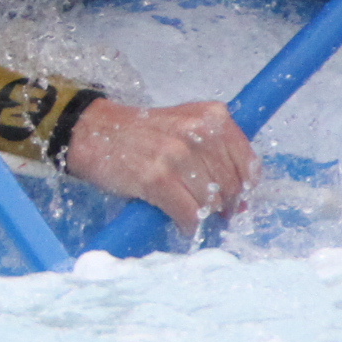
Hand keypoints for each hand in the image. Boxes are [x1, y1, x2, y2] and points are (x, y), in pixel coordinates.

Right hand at [56, 99, 253, 232]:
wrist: (92, 132)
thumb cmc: (140, 132)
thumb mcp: (185, 126)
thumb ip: (216, 154)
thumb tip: (241, 203)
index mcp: (212, 116)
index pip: (248, 164)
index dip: (243, 188)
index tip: (233, 198)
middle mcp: (198, 133)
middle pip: (231, 186)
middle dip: (222, 205)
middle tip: (208, 210)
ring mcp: (177, 156)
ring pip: (210, 203)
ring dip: (201, 214)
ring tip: (186, 210)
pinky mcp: (157, 179)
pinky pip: (188, 214)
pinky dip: (187, 225)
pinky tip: (180, 222)